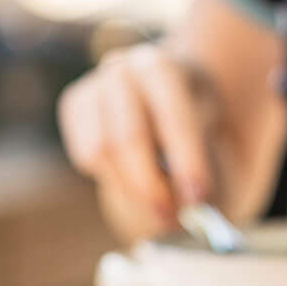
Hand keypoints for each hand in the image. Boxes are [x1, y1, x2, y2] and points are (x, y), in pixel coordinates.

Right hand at [57, 43, 213, 236]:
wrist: (170, 113)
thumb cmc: (199, 132)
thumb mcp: (213, 147)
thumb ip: (196, 175)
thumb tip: (181, 208)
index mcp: (167, 68)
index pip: (172, 111)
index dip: (186, 157)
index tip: (198, 197)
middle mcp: (124, 68)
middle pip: (127, 136)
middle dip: (149, 184)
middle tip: (168, 217)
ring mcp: (94, 85)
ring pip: (100, 151)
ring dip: (129, 188)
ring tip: (158, 204)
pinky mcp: (74, 105)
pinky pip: (85, 156)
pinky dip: (112, 177)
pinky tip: (134, 174)